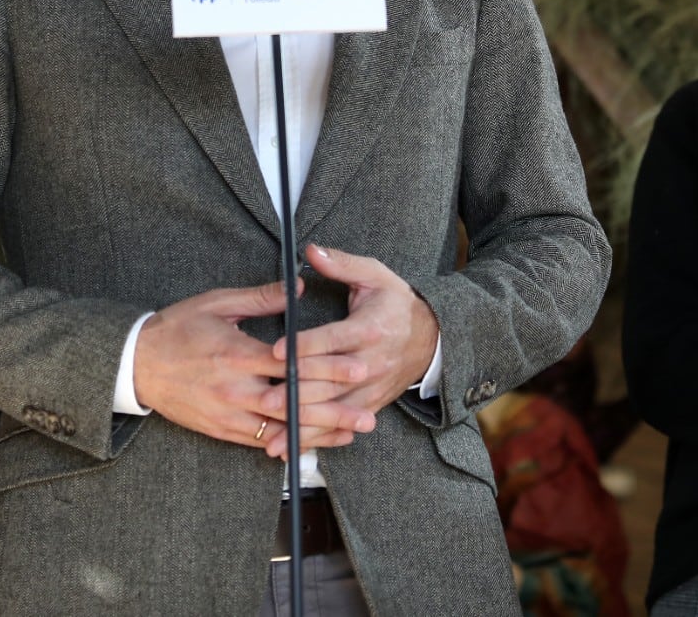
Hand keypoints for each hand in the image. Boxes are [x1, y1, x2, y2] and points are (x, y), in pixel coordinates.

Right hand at [134, 279, 375, 451]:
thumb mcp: (217, 304)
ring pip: (282, 429)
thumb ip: (261, 298)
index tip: (356, 366)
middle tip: (367, 414)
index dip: (327, 367)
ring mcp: (228, 414)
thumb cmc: (176, 329)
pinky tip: (316, 443)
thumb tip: (298, 287)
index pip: (291, 364)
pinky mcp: (221, 430)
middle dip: (333, 411)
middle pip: (293, 403)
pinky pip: (262, 441)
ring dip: (319, 433)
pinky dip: (291, 443)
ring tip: (352, 433)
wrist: (135, 365)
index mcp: (237, 354)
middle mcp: (235, 390)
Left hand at [255, 245, 438, 457]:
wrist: (433, 337)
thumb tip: (310, 250)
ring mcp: (372, 388)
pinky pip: (343, 425)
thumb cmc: (396, 302)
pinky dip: (318, 438)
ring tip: (274, 433)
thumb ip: (341, 263)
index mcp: (369, 328)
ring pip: (335, 410)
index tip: (277, 351)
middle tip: (264, 397)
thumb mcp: (374, 275)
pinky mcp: (371, 405)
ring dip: (305, 422)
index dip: (305, 346)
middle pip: (331, 381)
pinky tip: (294, 447)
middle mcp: (372, 362)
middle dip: (298, 390)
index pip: (334, 340)